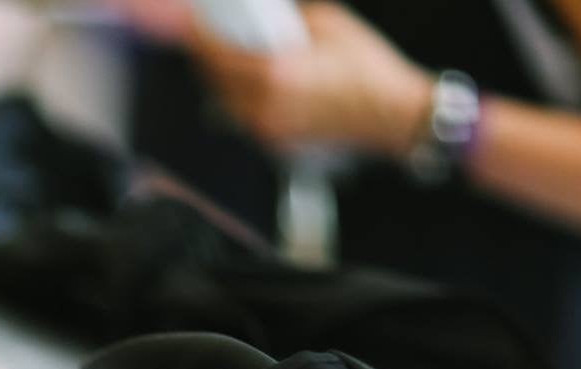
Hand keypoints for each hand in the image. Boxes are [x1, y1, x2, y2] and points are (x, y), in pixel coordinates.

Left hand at [190, 2, 433, 156]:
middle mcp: (264, 106)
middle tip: (207, 38)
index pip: (216, 55)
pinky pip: (243, 117)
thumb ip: (289, 19)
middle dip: (206, 58)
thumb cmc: (367, 69)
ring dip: (221, 80)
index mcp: (274, 73)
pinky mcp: (276, 141)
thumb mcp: (328, 24)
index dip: (197, 38)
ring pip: (225, 102)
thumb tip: (265, 15)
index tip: (189, 26)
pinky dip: (239, 99)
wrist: (392, 115)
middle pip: (214, 80)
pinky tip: (251, 83)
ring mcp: (268, 128)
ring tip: (227, 59)